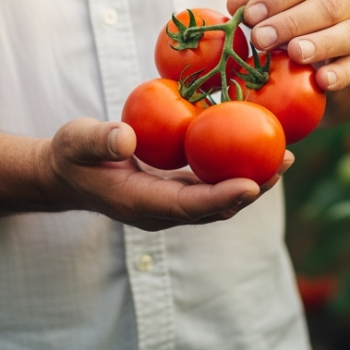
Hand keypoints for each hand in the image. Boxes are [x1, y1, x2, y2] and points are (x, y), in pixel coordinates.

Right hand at [43, 118, 292, 230]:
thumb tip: (126, 137)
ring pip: (218, 200)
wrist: (65, 175)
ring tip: (284, 156)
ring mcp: (170, 205)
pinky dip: (235, 171)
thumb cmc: (70, 155)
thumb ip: (99, 139)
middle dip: (252, 190)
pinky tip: (255, 147)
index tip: (252, 183)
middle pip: (215, 208)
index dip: (222, 197)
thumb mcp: (76, 141)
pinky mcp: (175, 194)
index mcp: (139, 203)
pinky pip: (211, 186)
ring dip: (252, 182)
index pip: (188, 205)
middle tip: (282, 163)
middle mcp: (161, 212)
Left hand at [228, 0, 349, 91]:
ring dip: (317, 45)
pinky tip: (321, 81)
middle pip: (325, 7)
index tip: (251, 14)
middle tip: (261, 38)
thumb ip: (259, 0)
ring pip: (345, 35)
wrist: (339, 36)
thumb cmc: (303, 10)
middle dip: (290, 23)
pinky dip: (339, 75)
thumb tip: (234, 3)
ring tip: (293, 53)